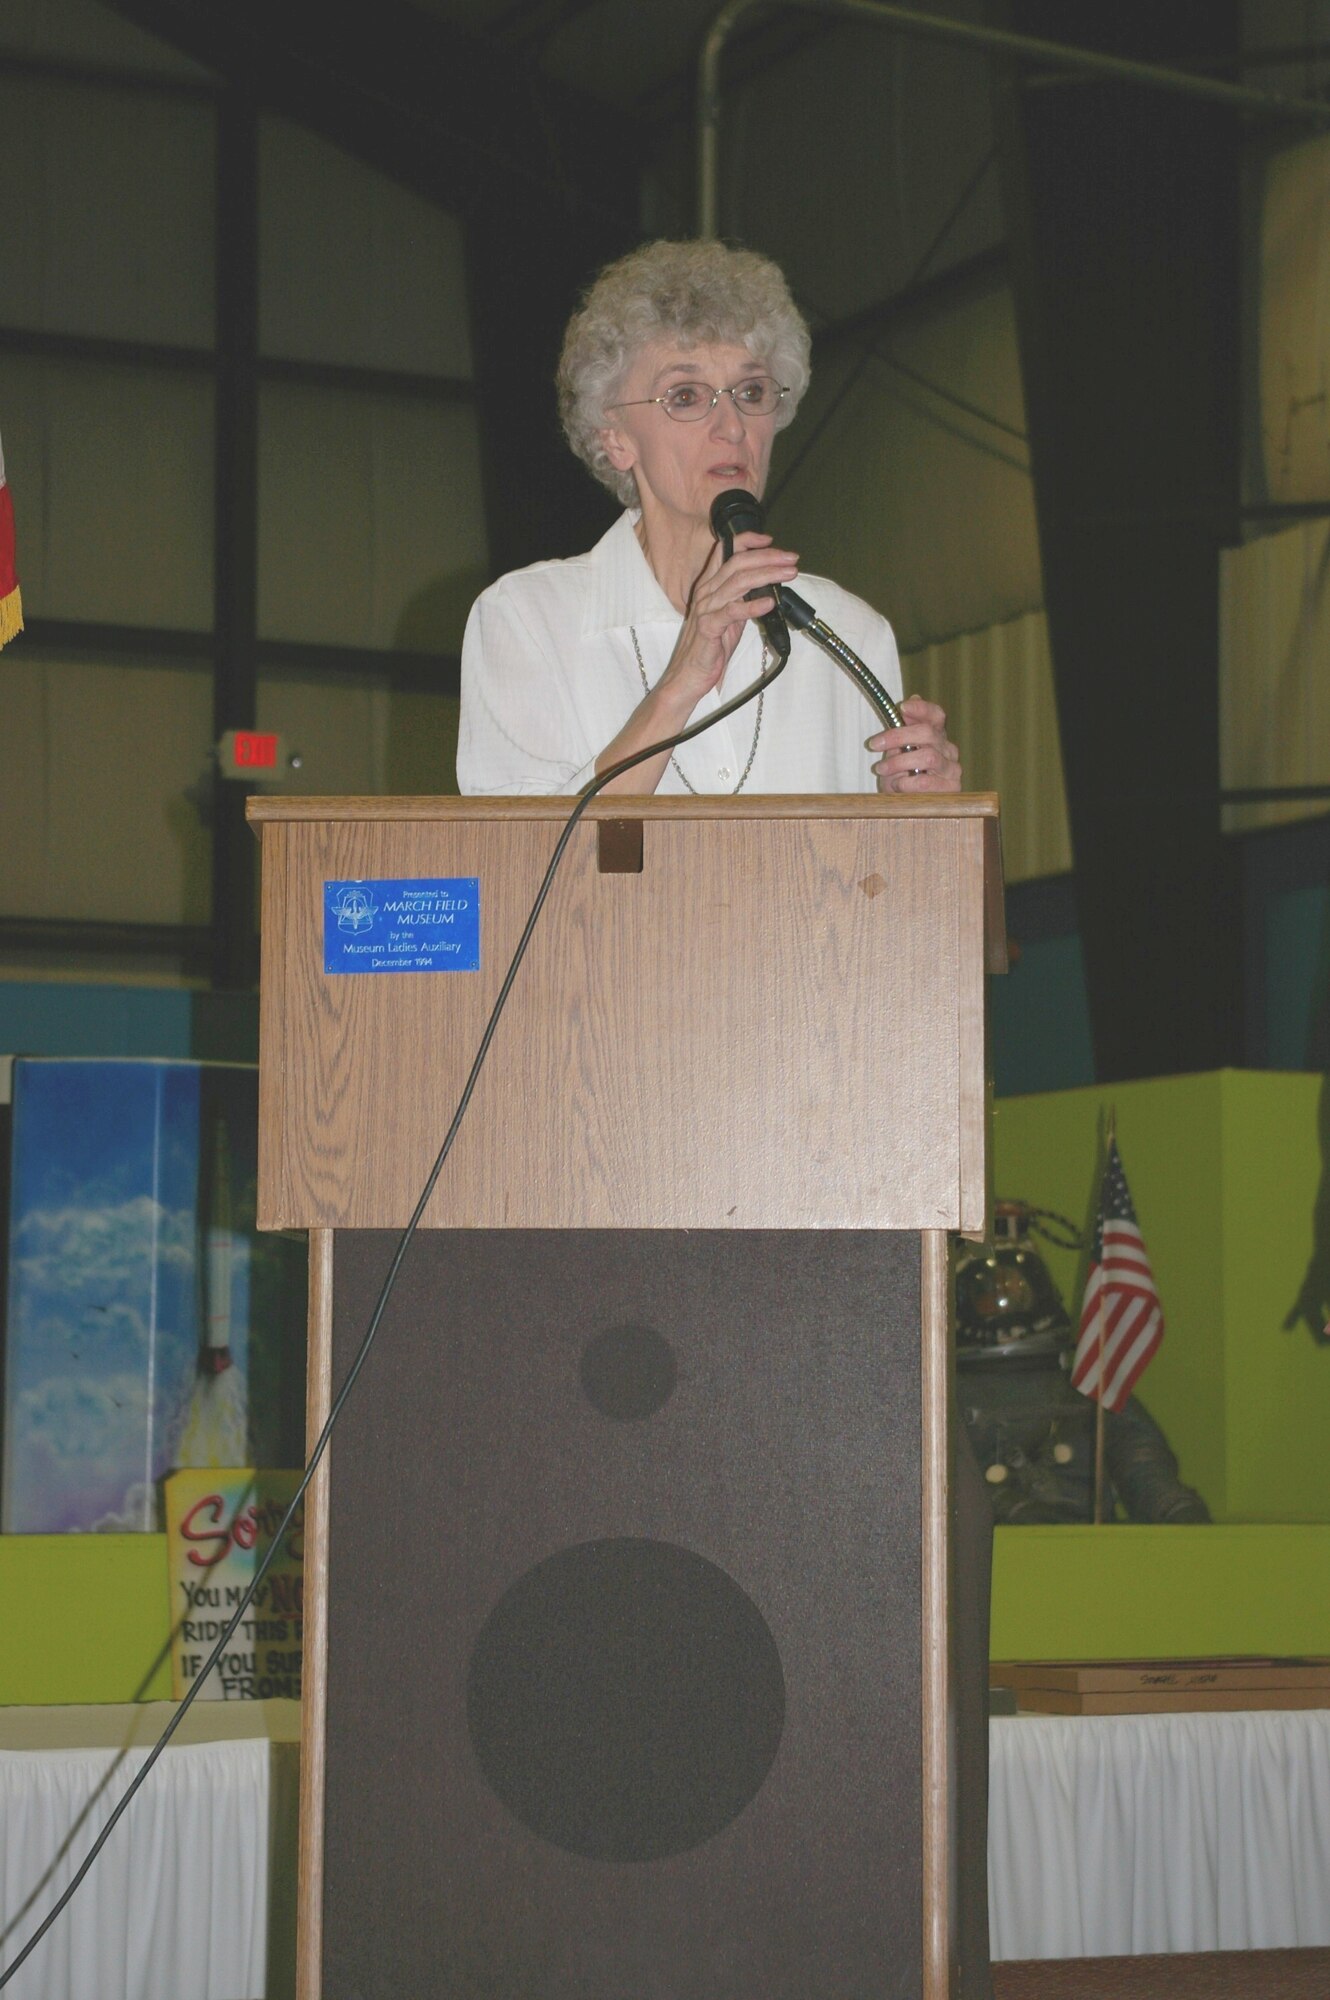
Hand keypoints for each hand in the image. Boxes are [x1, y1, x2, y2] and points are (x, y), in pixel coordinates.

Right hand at [660, 531, 798, 702]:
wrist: (688, 675)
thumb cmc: (710, 648)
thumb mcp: (730, 617)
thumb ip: (742, 598)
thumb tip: (767, 586)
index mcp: (710, 586)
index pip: (726, 552)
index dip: (747, 541)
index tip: (770, 540)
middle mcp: (707, 592)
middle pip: (738, 563)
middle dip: (768, 557)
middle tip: (791, 558)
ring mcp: (706, 609)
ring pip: (739, 582)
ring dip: (767, 575)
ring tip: (789, 575)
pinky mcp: (708, 628)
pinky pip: (732, 611)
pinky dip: (753, 606)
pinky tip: (769, 603)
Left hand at [869, 695, 961, 793]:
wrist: (909, 810)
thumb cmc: (902, 779)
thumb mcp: (896, 753)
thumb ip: (902, 730)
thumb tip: (908, 703)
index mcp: (936, 737)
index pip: (936, 715)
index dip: (922, 709)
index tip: (902, 707)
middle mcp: (948, 750)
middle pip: (928, 733)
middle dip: (897, 736)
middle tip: (875, 744)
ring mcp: (952, 769)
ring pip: (928, 756)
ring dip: (899, 762)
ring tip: (882, 769)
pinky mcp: (951, 789)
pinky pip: (927, 781)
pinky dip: (907, 783)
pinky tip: (897, 786)